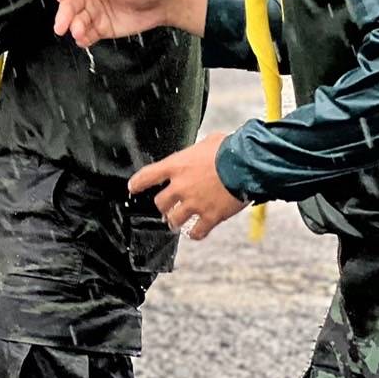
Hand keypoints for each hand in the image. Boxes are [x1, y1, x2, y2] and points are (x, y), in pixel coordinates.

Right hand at [53, 0, 201, 48]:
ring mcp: (95, 12)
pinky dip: (83, 38)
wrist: (162, 4)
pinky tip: (83, 41)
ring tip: (78, 34)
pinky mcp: (101, 27)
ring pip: (78, 20)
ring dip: (74, 28)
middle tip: (61, 27)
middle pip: (70, 3)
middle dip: (64, 15)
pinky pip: (88, 33)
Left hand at [129, 133, 246, 240]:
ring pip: (174, 220)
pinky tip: (194, 233)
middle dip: (163, 206)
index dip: (138, 183)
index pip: (148, 175)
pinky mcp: (210, 216)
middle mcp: (181, 186)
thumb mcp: (207, 143)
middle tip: (166, 208)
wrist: (245, 165)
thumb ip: (198, 152)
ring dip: (174, 222)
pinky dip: (194, 234)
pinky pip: (197, 232)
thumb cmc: (228, 149)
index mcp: (177, 166)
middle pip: (160, 203)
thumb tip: (203, 152)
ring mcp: (194, 203)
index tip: (133, 188)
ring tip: (176, 223)